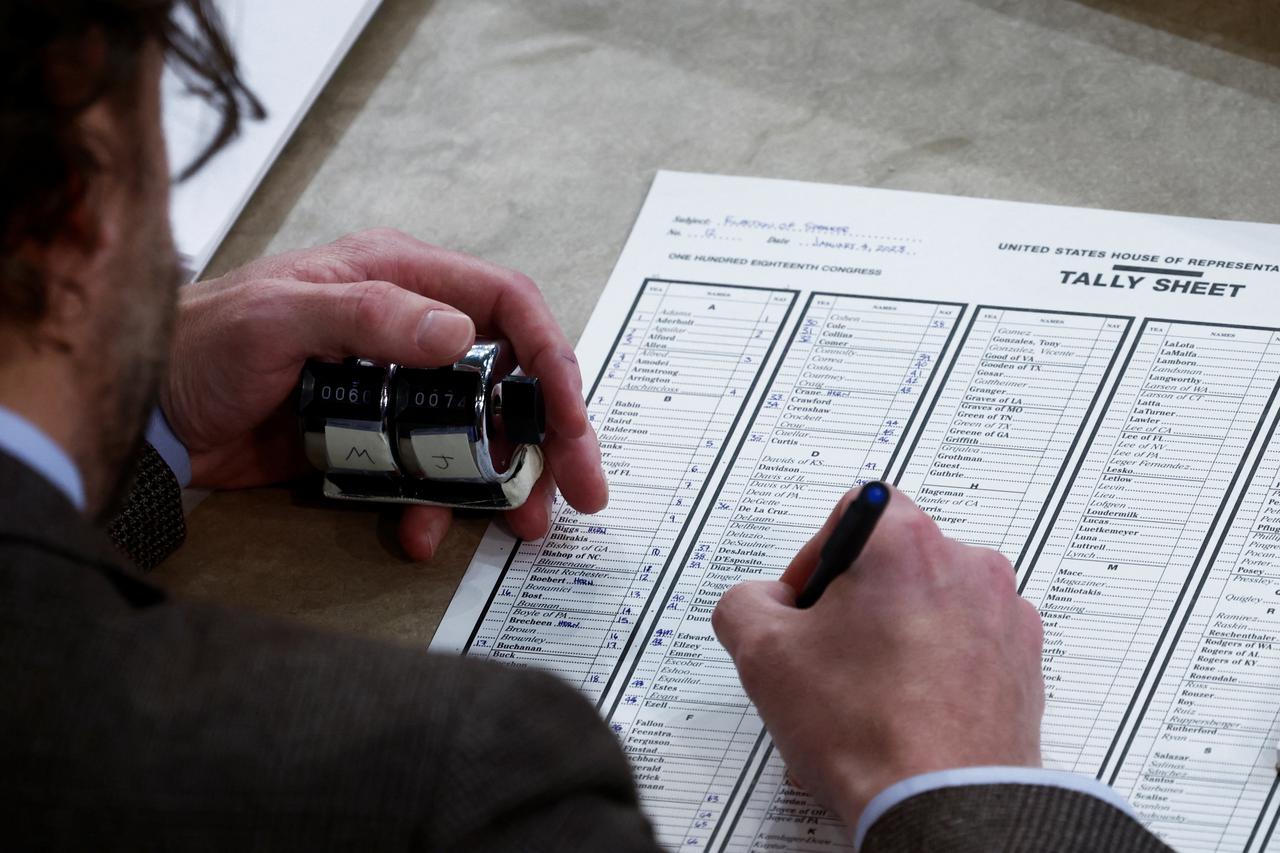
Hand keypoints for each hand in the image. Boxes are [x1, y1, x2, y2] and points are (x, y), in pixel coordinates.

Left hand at [161, 228, 607, 559]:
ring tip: (524, 526)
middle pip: (510, 376)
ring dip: (507, 482)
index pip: (505, 305)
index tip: (568, 417)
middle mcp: (410, 331)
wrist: (146, 415)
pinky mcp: (375, 442)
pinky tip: (422, 535)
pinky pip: (429, 476)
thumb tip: (456, 333)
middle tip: (582, 485)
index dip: (549, 357)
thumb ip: (368, 313)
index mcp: (399, 279)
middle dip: (553, 433)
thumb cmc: (198, 344)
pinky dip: (437, 509)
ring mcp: (396, 392)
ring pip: (479, 435)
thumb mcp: (279, 316)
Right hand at [711, 485, 1042, 829]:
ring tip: (867, 694)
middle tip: (829, 654)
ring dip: (897, 635)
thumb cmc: (867, 731)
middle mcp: (967, 567)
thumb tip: (758, 602)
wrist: (942, 807)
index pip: (856, 511)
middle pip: (895, 561)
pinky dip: (936, 668)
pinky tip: (904, 712)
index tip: (808, 602)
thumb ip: (745, 602)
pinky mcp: (1024, 665)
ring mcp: (1003, 617)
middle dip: (856, 602)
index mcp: (906, 544)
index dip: (818, 555)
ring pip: (932, 605)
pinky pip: (968, 646)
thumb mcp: (762, 654)